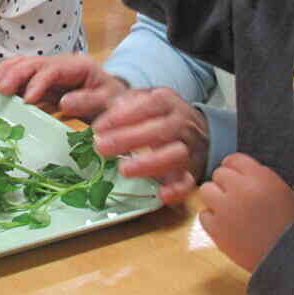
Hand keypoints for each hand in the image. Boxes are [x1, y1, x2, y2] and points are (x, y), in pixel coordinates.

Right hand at [0, 54, 126, 119]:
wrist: (117, 102)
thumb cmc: (114, 103)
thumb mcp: (109, 103)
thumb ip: (88, 101)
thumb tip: (63, 102)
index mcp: (81, 66)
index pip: (54, 69)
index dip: (38, 82)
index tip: (27, 99)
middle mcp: (64, 64)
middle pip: (36, 63)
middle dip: (16, 74)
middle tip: (0, 89)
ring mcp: (54, 71)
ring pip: (27, 65)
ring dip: (9, 73)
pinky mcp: (47, 81)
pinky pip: (26, 76)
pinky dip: (11, 78)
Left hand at [91, 88, 209, 204]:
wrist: (194, 130)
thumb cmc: (157, 116)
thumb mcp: (142, 100)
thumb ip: (123, 103)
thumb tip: (108, 113)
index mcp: (167, 101)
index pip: (149, 105)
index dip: (124, 116)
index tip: (99, 127)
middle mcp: (182, 122)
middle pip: (160, 130)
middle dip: (129, 139)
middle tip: (101, 147)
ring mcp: (189, 147)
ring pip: (176, 155)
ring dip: (149, 163)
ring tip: (123, 170)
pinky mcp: (192, 171)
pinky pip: (189, 182)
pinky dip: (177, 189)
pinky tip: (161, 194)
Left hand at [199, 153, 293, 271]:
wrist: (288, 256)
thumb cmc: (287, 223)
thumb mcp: (280, 190)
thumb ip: (258, 176)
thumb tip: (236, 168)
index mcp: (259, 177)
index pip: (234, 159)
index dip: (234, 168)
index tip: (236, 178)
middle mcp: (240, 189)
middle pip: (219, 174)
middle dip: (226, 184)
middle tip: (236, 198)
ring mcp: (225, 209)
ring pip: (206, 190)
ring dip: (215, 198)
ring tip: (228, 210)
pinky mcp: (217, 229)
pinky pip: (203, 214)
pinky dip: (212, 219)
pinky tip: (226, 225)